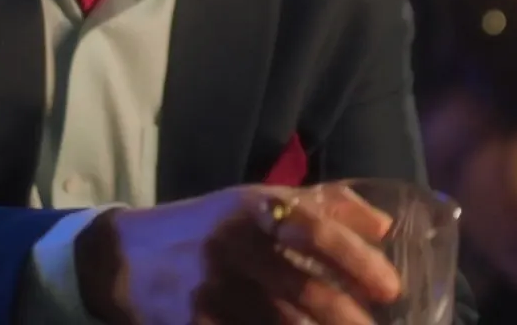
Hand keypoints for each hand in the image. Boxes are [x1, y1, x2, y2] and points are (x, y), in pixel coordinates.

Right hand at [76, 183, 402, 324]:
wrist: (127, 259)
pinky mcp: (193, 324)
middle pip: (303, 290)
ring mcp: (210, 291)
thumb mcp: (258, 203)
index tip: (389, 287)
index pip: (315, 231)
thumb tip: (384, 226)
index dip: (357, 260)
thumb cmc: (210, 227)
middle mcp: (232, 246)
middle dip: (347, 319)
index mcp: (253, 209)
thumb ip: (324, 205)